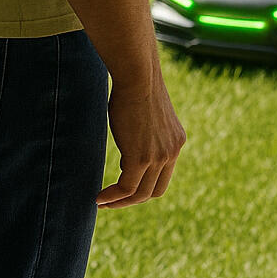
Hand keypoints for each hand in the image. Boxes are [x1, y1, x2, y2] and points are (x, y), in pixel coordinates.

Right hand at [97, 72, 186, 208]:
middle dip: (133, 199)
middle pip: (155, 190)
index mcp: (176, 141)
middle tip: (112, 200)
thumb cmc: (135, 86)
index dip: (144, 185)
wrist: (137, 75)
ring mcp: (159, 156)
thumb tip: (130, 155)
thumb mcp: (145, 116)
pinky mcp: (141, 157)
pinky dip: (112, 197)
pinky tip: (100, 198)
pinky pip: (126, 188)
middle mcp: (172, 151)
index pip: (163, 176)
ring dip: (120, 202)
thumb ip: (143, 137)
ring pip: (140, 193)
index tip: (124, 186)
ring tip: (103, 202)